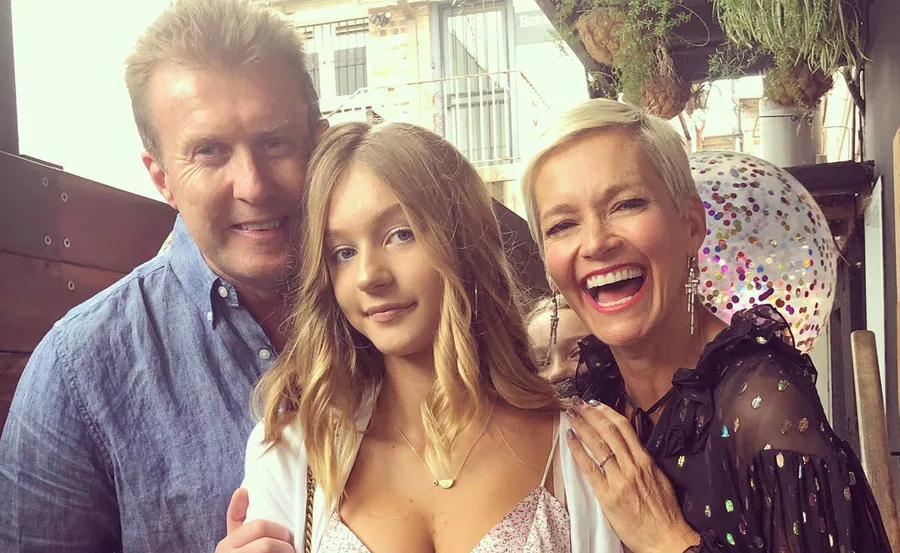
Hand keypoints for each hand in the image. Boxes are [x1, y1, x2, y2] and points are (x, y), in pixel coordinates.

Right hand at [215, 488, 294, 552]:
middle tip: (290, 549)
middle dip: (285, 545)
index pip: (260, 526)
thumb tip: (242, 489)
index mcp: (227, 544)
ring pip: (273, 552)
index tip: (286, 537)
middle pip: (268, 544)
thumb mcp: (235, 539)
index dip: (279, 531)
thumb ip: (237, 516)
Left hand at [567, 399, 698, 552]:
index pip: (624, 428)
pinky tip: (570, 439)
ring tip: (570, 415)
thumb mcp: (658, 477)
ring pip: (598, 445)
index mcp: (646, 461)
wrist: (666, 538)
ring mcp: (619, 480)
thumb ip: (643, 460)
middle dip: (590, 414)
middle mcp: (632, 466)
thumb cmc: (664, 511)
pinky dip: (578, 451)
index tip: (595, 403)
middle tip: (577, 403)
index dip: (607, 412)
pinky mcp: (608, 495)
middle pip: (608, 431)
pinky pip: (589, 468)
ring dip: (582, 426)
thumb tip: (629, 443)